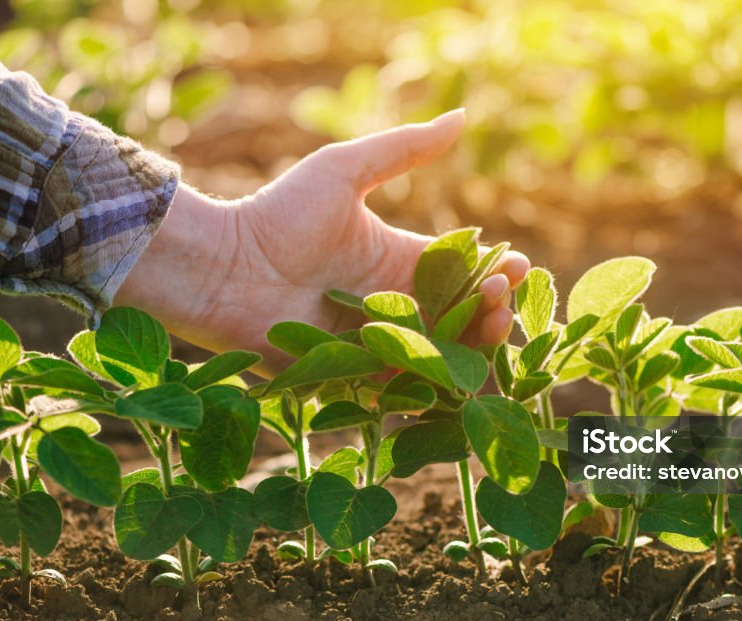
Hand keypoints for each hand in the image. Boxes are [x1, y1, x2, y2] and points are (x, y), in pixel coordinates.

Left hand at [118, 110, 528, 375]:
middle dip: (492, 308)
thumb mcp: (344, 170)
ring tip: (490, 325)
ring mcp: (378, 341)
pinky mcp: (357, 375)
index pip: (462, 270)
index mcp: (399, 259)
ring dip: (475, 344)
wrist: (225, 268)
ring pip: (443, 352)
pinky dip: (435, 378)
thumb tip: (462, 116)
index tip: (516, 265)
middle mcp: (395, 303)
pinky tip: (458, 367)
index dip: (495, 270)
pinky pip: (405, 383)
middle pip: (462, 316)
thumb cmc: (279, 215)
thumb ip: (403, 149)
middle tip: (501, 297)